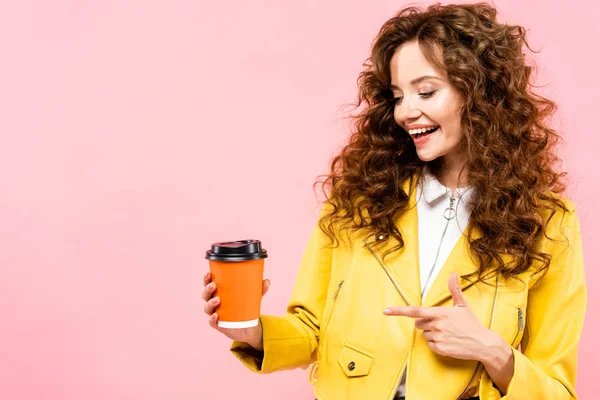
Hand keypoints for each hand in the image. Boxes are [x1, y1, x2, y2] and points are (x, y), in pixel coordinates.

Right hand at [202, 271, 270, 350]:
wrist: (247, 327)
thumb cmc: (245, 307)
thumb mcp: (253, 297)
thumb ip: (259, 289)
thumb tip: (267, 281)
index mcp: (219, 293)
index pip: (208, 285)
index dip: (206, 279)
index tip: (209, 274)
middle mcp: (214, 303)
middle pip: (205, 295)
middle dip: (207, 289)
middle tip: (214, 285)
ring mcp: (215, 314)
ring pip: (207, 308)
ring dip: (210, 303)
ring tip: (217, 300)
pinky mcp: (218, 325)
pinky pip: (212, 322)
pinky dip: (212, 319)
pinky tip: (216, 316)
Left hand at [383, 271, 497, 360]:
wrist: (483, 344)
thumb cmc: (472, 323)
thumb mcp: (463, 305)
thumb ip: (454, 289)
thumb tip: (454, 273)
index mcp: (440, 313)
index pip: (415, 311)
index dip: (399, 311)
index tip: (386, 311)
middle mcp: (437, 325)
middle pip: (419, 323)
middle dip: (426, 323)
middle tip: (442, 324)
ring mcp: (438, 338)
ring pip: (425, 334)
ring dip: (432, 333)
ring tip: (448, 333)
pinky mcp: (440, 349)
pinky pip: (430, 345)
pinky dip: (436, 344)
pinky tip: (448, 341)